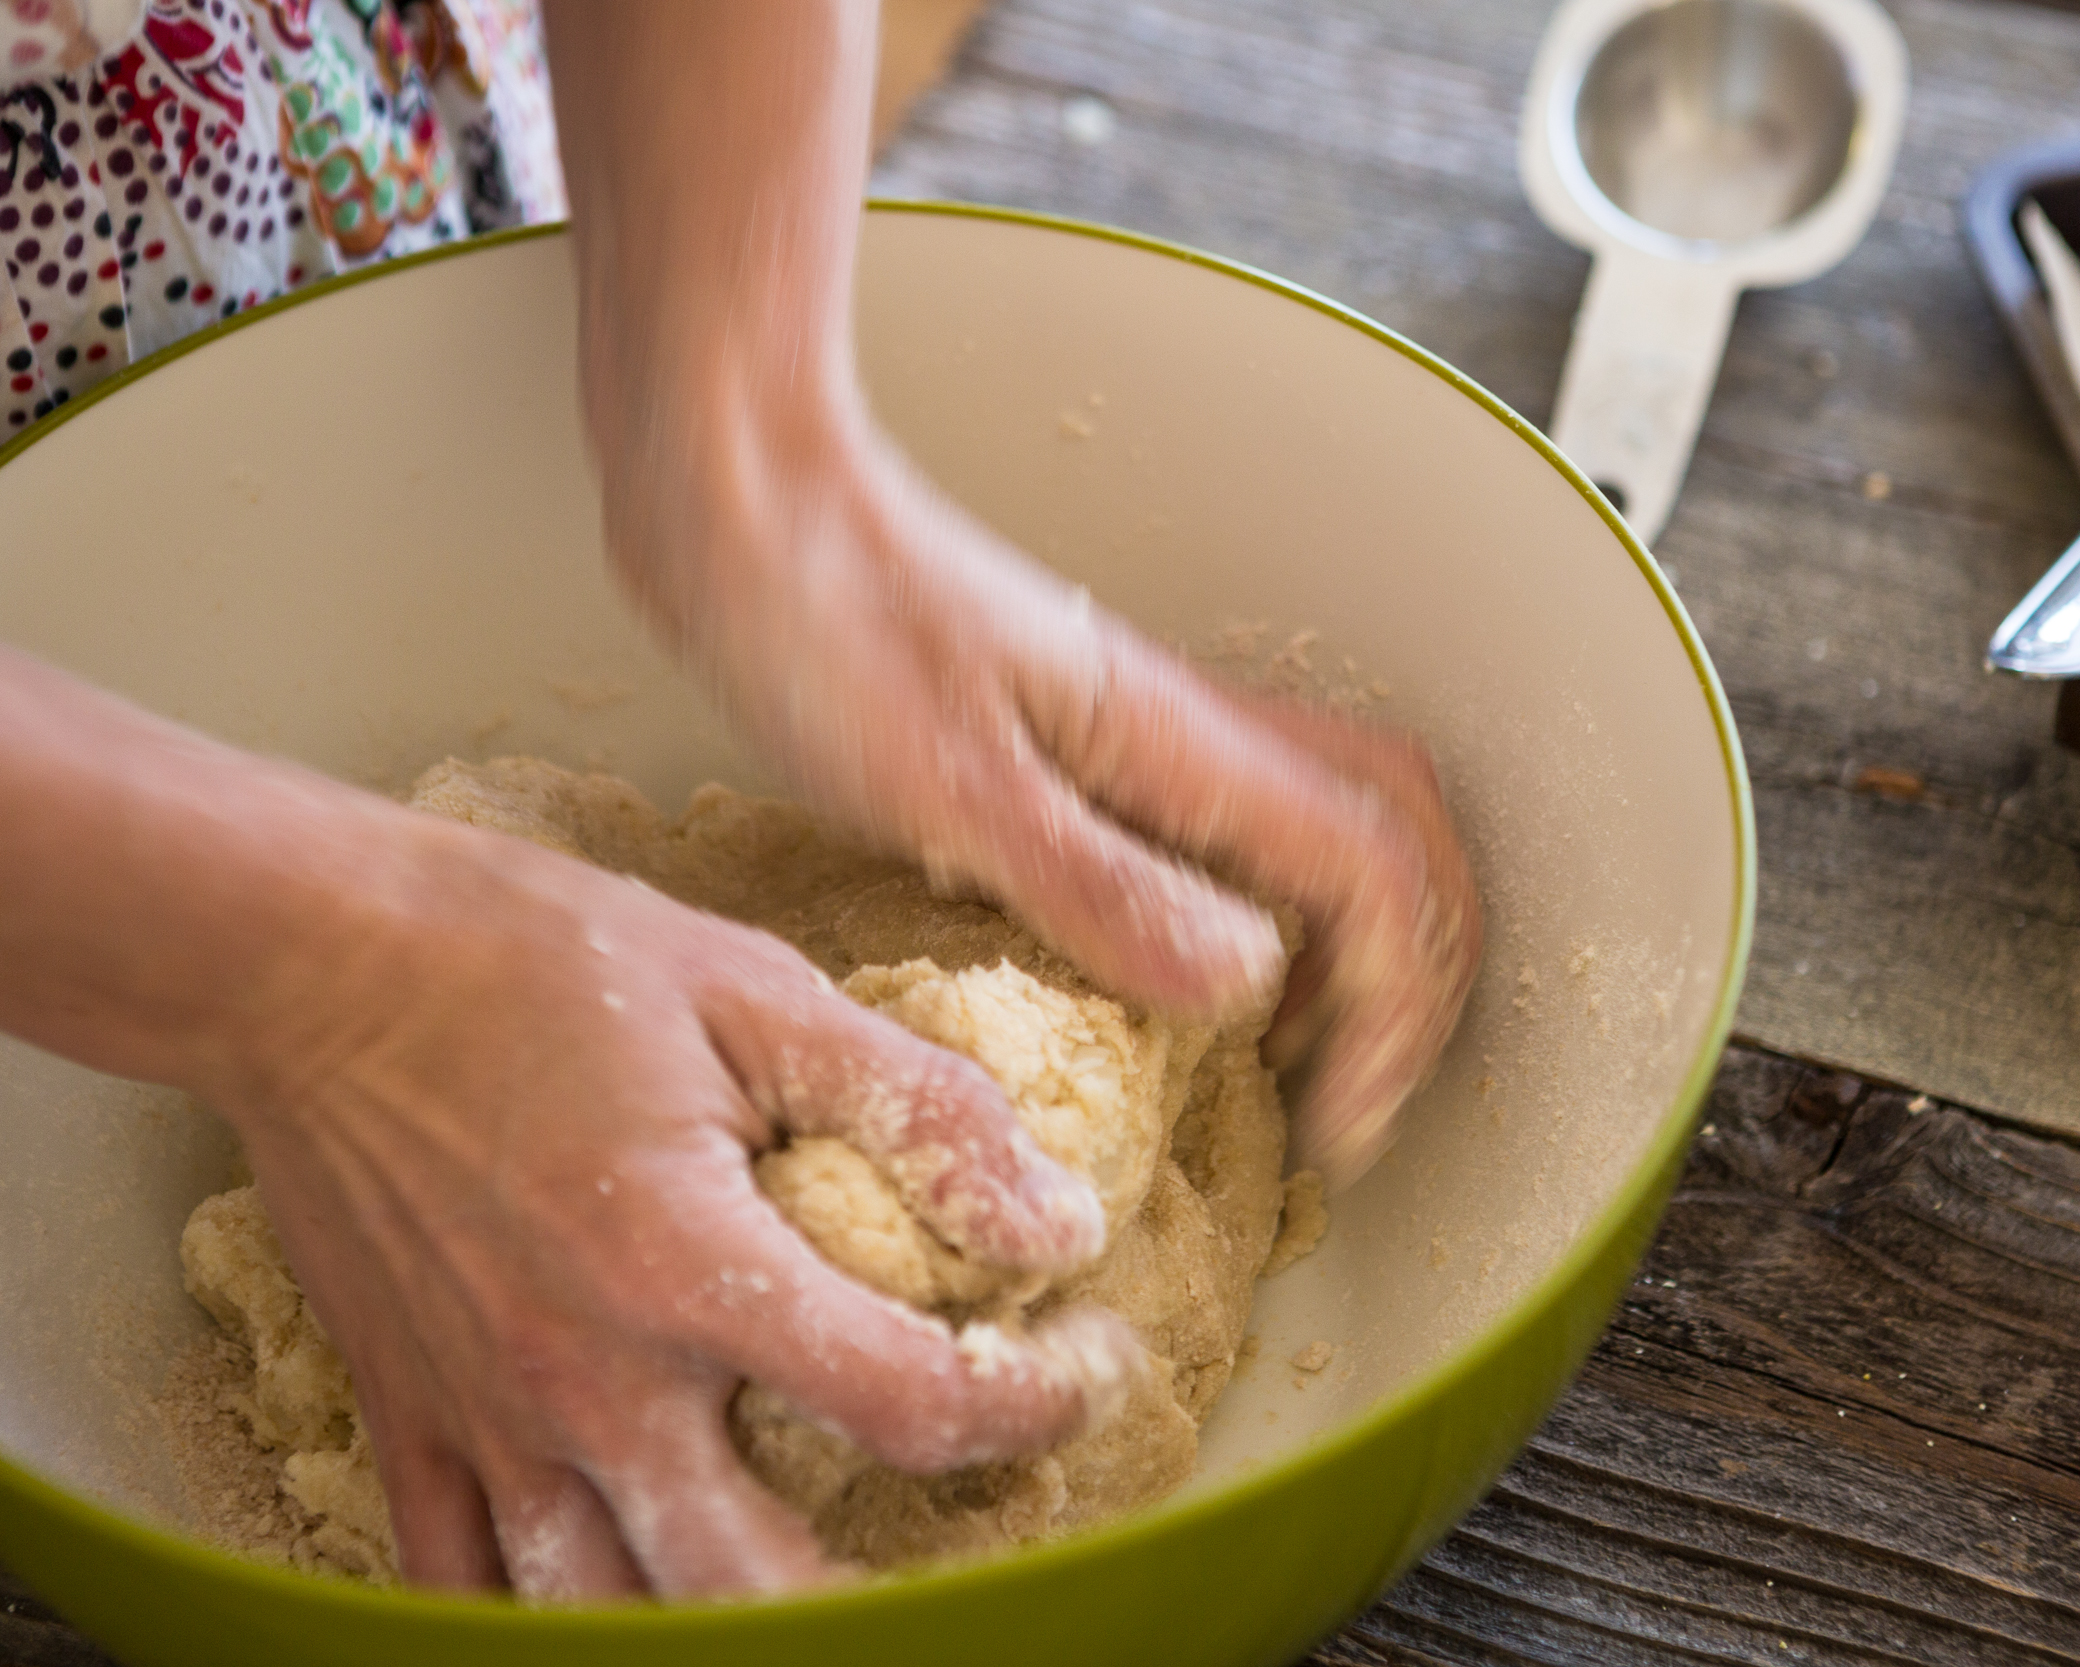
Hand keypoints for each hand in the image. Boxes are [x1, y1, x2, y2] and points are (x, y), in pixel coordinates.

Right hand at [217, 805, 1136, 1598]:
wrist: (311, 964)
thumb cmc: (534, 959)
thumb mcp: (757, 993)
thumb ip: (919, 1110)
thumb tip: (1055, 1218)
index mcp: (684, 1265)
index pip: (906, 1403)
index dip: (1032, 1405)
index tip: (1082, 1367)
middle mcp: (584, 1379)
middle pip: (761, 1582)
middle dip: (893, 1581)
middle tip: (970, 1504)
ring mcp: (486, 1420)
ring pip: (612, 1611)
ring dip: (732, 1611)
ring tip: (823, 1565)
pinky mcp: (409, 1421)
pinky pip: (467, 1588)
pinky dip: (554, 1608)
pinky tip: (637, 1571)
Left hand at [598, 425, 1482, 1185]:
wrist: (743, 513)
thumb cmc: (823, 626)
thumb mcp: (950, 788)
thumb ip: (1101, 888)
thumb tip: (1248, 987)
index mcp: (1184, 744)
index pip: (1374, 875)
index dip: (1389, 1014)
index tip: (1333, 1129)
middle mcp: (1195, 736)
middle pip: (1401, 834)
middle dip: (1414, 976)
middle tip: (1347, 1104)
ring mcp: (1149, 740)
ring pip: (1331, 835)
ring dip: (1349, 955)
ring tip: (1289, 1072)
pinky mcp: (1088, 754)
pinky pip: (1236, 844)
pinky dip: (1261, 929)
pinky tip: (1184, 997)